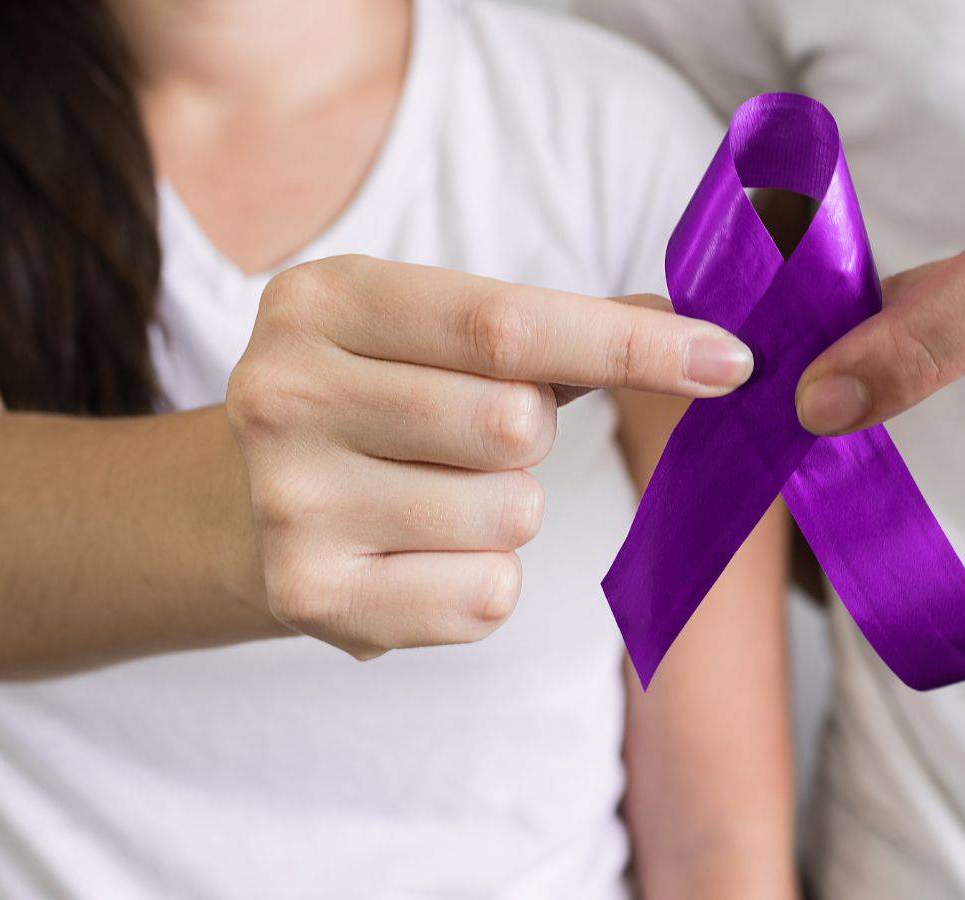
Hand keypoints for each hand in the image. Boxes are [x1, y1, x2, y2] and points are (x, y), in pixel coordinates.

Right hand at [226, 255, 752, 657]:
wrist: (233, 506)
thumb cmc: (376, 402)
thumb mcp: (435, 335)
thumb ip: (563, 329)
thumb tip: (703, 333)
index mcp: (323, 300)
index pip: (506, 322)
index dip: (631, 344)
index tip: (730, 360)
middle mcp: (286, 393)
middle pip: (513, 422)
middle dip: (531, 435)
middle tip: (472, 437)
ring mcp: (290, 502)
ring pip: (511, 514)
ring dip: (507, 511)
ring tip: (432, 498)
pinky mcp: (312, 596)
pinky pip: (487, 595)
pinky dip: (484, 579)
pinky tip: (418, 554)